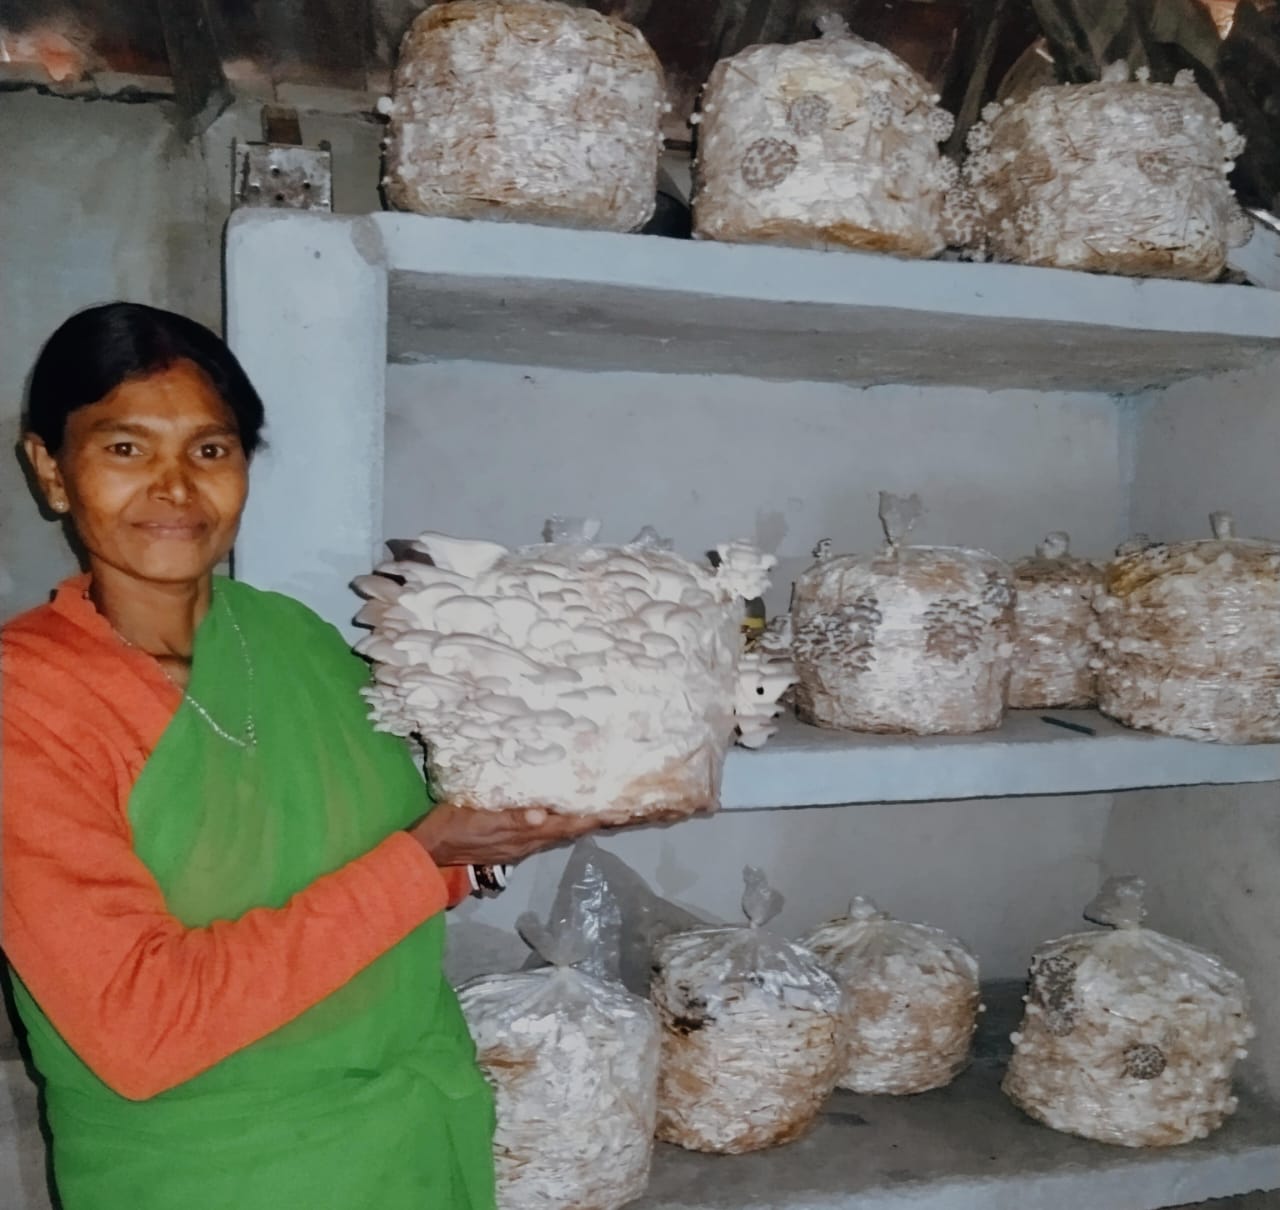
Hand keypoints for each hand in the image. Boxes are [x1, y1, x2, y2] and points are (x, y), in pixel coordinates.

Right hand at [407, 802, 601, 867]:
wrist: (432, 850)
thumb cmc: (454, 827)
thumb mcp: (480, 818)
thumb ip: (511, 819)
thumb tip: (543, 815)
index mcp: (525, 834)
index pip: (568, 825)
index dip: (592, 818)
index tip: (618, 811)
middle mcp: (529, 842)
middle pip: (569, 829)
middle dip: (594, 819)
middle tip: (622, 808)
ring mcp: (521, 844)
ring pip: (559, 832)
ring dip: (581, 822)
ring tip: (602, 810)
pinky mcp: (511, 842)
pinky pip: (545, 832)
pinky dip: (562, 823)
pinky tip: (565, 815)